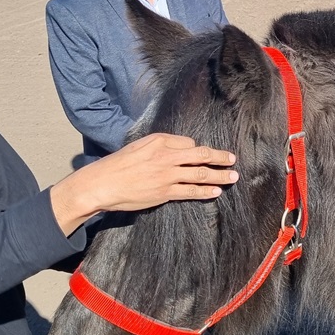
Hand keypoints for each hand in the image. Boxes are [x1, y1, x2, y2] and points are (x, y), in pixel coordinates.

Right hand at [51, 133, 238, 234]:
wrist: (102, 184)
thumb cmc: (118, 164)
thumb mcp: (139, 146)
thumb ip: (160, 145)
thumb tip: (181, 148)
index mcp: (160, 141)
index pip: (189, 143)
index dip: (198, 149)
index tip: (205, 155)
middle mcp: (166, 156)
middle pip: (201, 154)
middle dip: (220, 157)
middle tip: (233, 159)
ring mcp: (167, 175)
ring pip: (200, 173)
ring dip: (219, 175)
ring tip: (232, 177)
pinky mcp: (164, 192)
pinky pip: (190, 191)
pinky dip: (205, 191)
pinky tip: (215, 191)